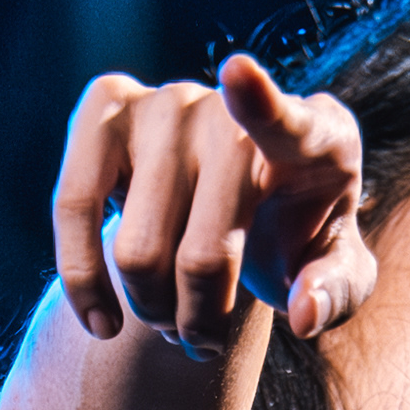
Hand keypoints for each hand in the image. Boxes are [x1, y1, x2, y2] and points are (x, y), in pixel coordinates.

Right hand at [50, 52, 375, 353]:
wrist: (235, 205)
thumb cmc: (294, 237)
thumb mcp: (333, 272)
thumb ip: (335, 292)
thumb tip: (303, 314)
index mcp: (314, 135)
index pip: (283, 121)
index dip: (258, 101)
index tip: (237, 73)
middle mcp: (231, 111)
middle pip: (202, 254)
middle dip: (201, 321)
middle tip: (206, 337)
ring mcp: (165, 103)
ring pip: (138, 252)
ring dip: (154, 311)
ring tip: (172, 316)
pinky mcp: (105, 110)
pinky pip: (74, 208)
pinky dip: (84, 283)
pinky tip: (102, 322)